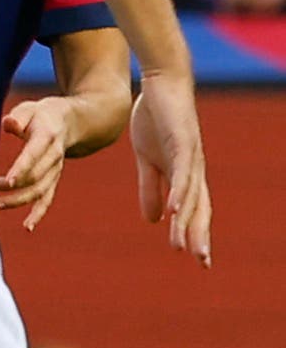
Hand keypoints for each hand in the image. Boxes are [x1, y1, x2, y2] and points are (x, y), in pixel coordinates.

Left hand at [0, 96, 80, 228]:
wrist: (72, 123)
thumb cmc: (43, 114)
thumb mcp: (31, 108)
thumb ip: (19, 116)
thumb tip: (9, 124)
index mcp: (47, 137)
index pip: (35, 155)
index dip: (23, 168)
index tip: (9, 181)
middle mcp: (55, 157)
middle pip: (36, 176)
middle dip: (13, 185)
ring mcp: (56, 170)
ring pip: (41, 191)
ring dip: (20, 200)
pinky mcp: (53, 178)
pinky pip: (47, 198)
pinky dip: (38, 213)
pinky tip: (27, 227)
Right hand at [128, 76, 210, 264]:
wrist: (160, 84)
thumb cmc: (154, 118)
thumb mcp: (146, 157)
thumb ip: (150, 186)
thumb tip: (153, 219)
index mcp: (185, 174)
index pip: (195, 210)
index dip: (196, 234)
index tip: (197, 260)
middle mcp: (194, 170)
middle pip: (201, 209)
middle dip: (200, 236)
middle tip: (201, 263)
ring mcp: (191, 157)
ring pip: (191, 197)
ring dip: (188, 223)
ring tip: (183, 246)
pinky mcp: (183, 143)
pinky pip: (181, 174)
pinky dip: (178, 194)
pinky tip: (173, 211)